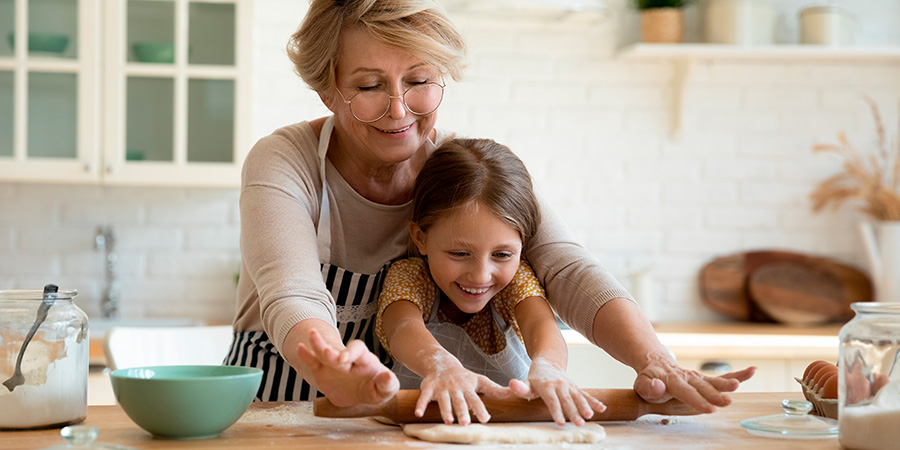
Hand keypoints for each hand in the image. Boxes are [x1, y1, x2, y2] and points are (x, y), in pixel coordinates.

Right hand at [296, 329, 398, 406]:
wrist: (357, 393)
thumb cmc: (375, 388)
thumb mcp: (385, 390)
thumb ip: (388, 385)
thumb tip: (387, 377)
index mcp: (364, 359)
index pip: (358, 350)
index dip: (351, 352)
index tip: (344, 359)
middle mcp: (347, 358)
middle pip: (338, 350)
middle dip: (333, 351)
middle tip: (327, 353)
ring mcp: (333, 364)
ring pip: (323, 352)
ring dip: (318, 344)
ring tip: (312, 335)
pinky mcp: (321, 371)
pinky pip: (313, 362)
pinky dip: (306, 355)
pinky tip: (300, 348)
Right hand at [416, 354, 509, 424]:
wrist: (442, 363)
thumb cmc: (464, 377)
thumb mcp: (480, 381)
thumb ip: (496, 390)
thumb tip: (515, 393)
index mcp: (468, 388)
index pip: (475, 399)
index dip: (480, 409)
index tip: (485, 419)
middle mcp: (456, 388)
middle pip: (460, 401)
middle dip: (463, 411)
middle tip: (466, 423)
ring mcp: (442, 387)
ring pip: (444, 400)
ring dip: (445, 410)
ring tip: (448, 421)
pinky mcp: (429, 386)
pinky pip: (424, 396)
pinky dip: (421, 404)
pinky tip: (419, 414)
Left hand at [508, 358, 605, 425]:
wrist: (547, 363)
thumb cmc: (535, 378)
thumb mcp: (526, 382)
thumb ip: (520, 387)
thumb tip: (511, 384)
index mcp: (546, 386)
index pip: (552, 401)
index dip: (556, 411)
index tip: (561, 422)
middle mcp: (559, 385)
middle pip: (567, 401)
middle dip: (574, 412)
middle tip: (579, 424)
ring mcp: (569, 386)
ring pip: (578, 397)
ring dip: (585, 407)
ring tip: (590, 416)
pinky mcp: (576, 387)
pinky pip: (586, 394)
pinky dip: (594, 401)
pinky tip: (602, 409)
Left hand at [633, 352, 755, 413]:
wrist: (655, 365)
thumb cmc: (649, 380)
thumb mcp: (641, 385)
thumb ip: (648, 387)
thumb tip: (657, 387)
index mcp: (671, 379)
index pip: (685, 391)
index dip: (697, 400)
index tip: (709, 408)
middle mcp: (687, 376)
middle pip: (703, 387)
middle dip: (715, 394)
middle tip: (727, 401)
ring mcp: (698, 377)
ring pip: (715, 381)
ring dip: (727, 383)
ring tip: (738, 385)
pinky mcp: (705, 379)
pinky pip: (723, 377)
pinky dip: (738, 375)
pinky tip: (752, 371)